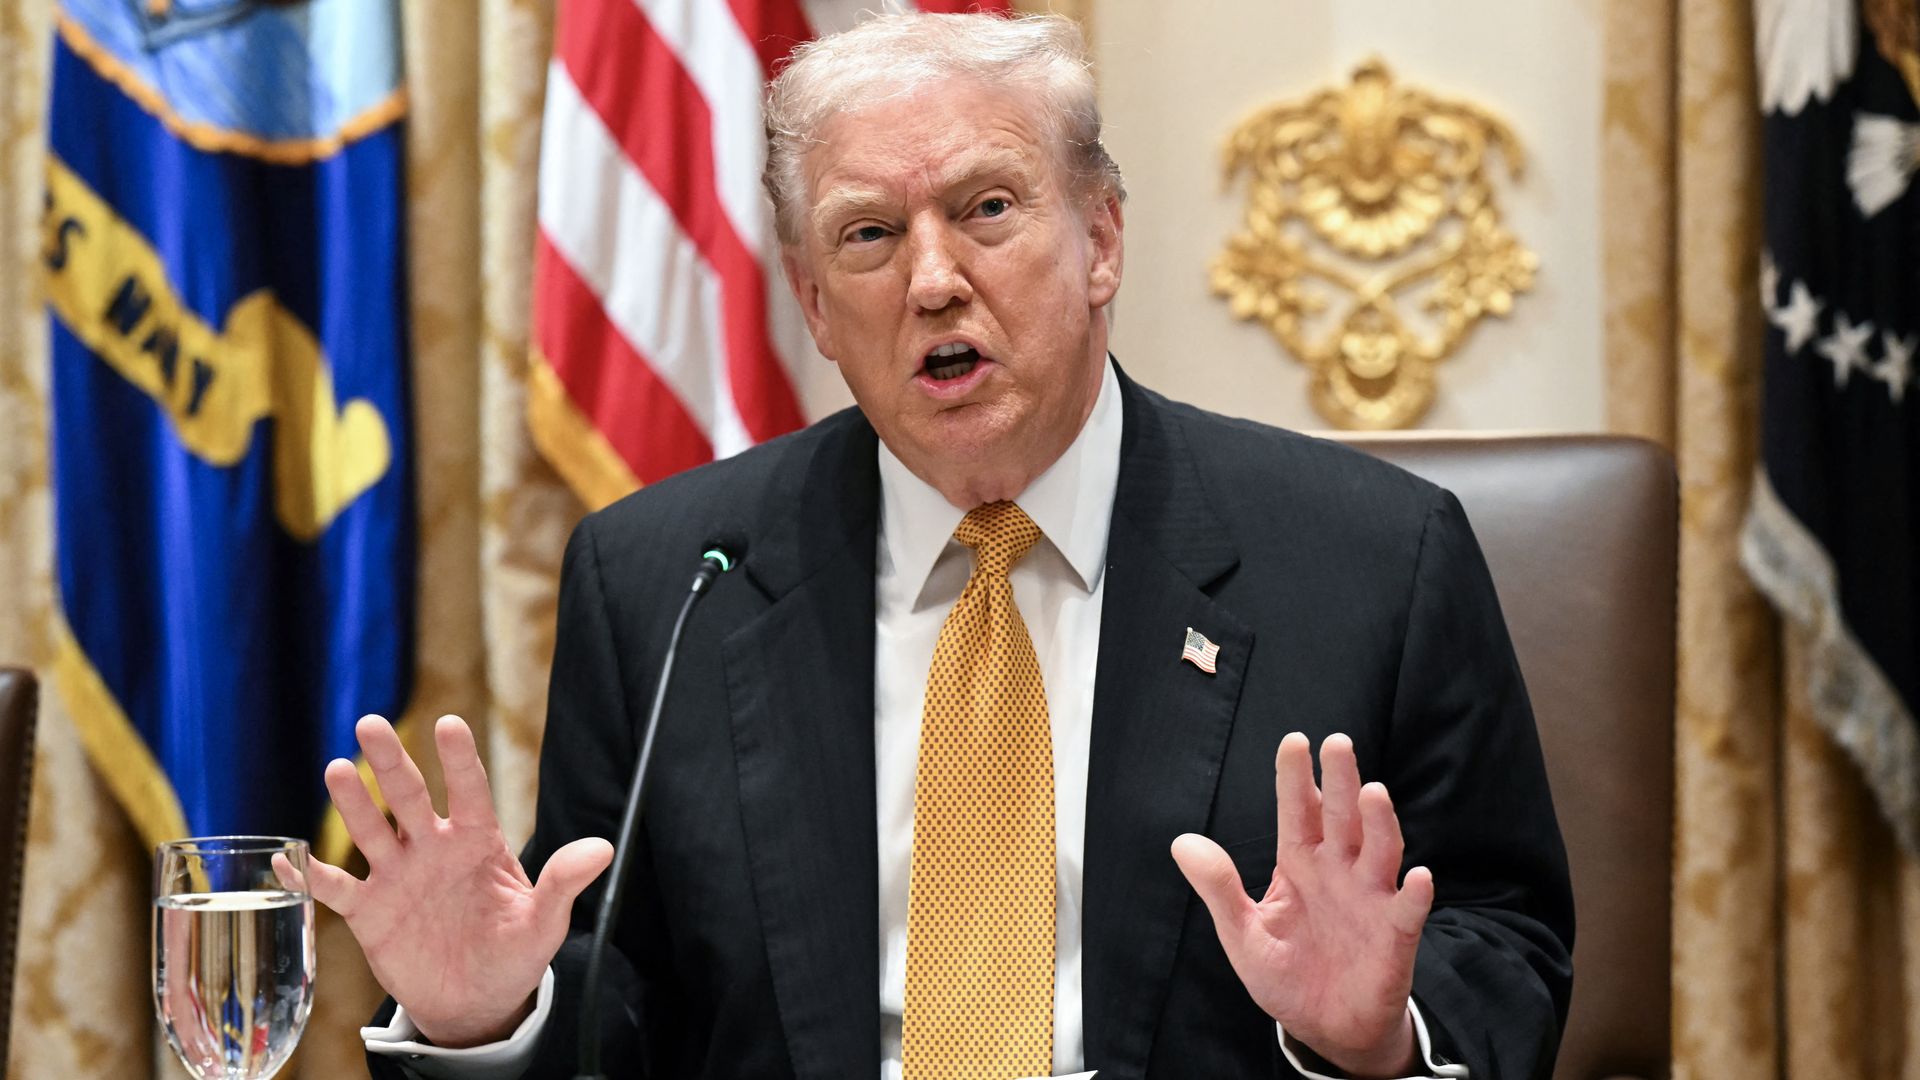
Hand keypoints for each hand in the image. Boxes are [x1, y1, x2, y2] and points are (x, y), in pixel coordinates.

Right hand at [285, 715, 612, 1047]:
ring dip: (353, 804)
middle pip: (408, 797)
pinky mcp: (370, 911)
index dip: (459, 760)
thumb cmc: (515, 952)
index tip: (449, 725)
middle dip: (390, 762)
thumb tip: (604, 848)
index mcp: (477, 842)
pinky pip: (335, 888)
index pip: (469, 791)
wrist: (476, 998)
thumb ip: (564, 882)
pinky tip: (288, 855)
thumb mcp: (544, 922)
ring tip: (336, 769)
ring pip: (370, 830)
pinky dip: (311, 874)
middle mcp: (432, 848)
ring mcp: (397, 876)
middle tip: (371, 724)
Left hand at [1171, 732, 1432, 1078]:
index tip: (1294, 742)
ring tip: (1372, 792)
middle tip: (1337, 744)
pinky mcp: (1395, 936)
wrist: (1325, 1028)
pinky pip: (1407, 911)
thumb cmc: (1287, 974)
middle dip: (1340, 781)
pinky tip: (1417, 876)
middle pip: (1341, 817)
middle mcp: (1339, 871)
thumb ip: (1218, 888)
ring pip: (1379, 850)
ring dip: (1379, 822)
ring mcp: (1370, 899)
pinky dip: (1414, 893)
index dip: (1296, 778)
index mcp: (1300, 864)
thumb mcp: (1243, 933)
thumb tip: (1181, 842)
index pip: (1298, 811)